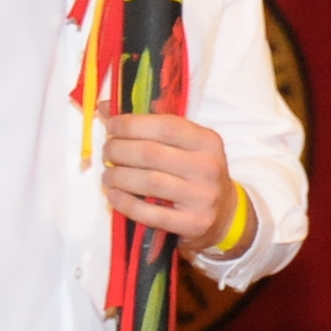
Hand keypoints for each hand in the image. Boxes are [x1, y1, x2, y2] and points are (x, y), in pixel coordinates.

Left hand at [101, 112, 237, 244]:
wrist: (225, 213)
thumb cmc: (196, 172)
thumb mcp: (185, 145)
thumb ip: (150, 126)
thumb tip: (104, 107)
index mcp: (207, 141)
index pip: (165, 126)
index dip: (132, 124)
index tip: (111, 126)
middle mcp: (207, 167)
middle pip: (151, 154)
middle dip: (119, 151)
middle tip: (107, 153)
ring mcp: (202, 197)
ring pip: (148, 182)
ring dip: (118, 177)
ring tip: (108, 176)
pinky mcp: (193, 223)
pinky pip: (150, 213)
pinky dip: (125, 204)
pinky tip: (114, 196)